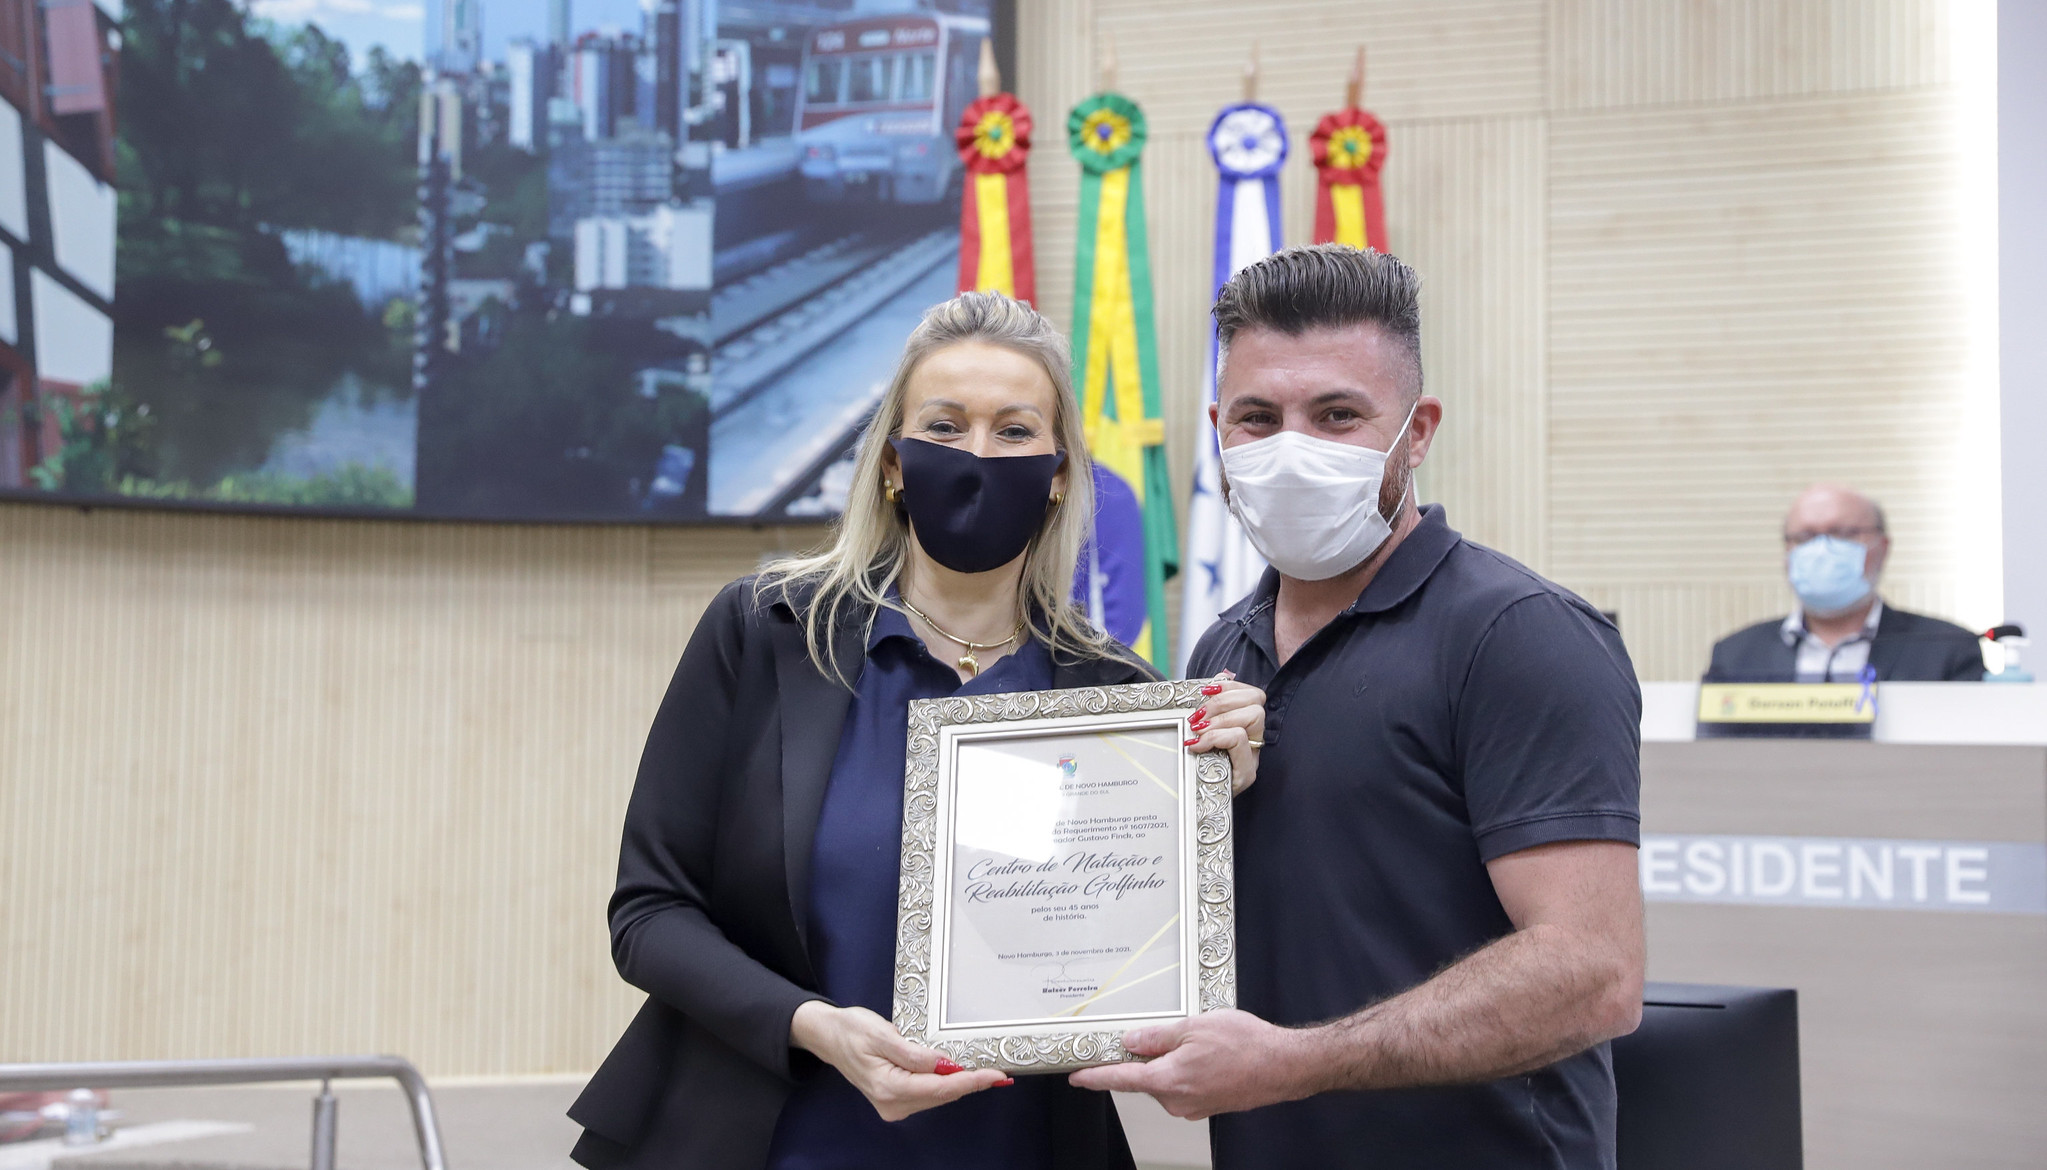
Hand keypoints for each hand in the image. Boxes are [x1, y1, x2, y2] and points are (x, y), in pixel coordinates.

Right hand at [790, 1001, 1010, 1120]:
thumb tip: (944, 1064)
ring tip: (984, 1073)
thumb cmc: (851, 1030)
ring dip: (959, 1084)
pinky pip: (928, 1094)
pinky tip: (958, 1074)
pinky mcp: (895, 1100)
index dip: (971, 1082)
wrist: (828, 1036)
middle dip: (970, 1083)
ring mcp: (893, 1105)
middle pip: (942, 1095)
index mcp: (889, 1088)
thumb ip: (914, 1053)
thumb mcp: (883, 1034)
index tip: (995, 1076)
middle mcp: (892, 1103)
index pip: (940, 1088)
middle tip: (998, 1073)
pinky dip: (944, 1084)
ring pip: (937, 1096)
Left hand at [1067, 1009, 1312, 1119]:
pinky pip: (1183, 1086)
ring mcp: (1193, 1107)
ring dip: (1170, 1062)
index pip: (1121, 1079)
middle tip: (1161, 1033)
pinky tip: (1206, 1054)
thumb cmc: (1246, 1045)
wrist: (1284, 1066)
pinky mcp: (1207, 1106)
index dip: (1095, 1076)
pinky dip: (1184, 1070)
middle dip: (1145, 1057)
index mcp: (1169, 1080)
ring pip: (1165, 1082)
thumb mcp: (1195, 1027)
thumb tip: (1131, 1042)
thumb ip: (1157, 1037)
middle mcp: (1177, 1101)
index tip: (1077, 1077)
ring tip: (1199, 1041)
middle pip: (1144, 1079)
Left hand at [1186, 671, 1266, 794]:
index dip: (1230, 687)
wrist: (1194, 806)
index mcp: (1247, 726)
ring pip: (1253, 716)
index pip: (1253, 694)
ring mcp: (1253, 757)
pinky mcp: (1246, 774)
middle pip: (1256, 701)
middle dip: (1223, 702)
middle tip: (1197, 716)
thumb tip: (1213, 682)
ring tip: (1197, 730)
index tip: (1205, 691)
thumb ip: (1210, 709)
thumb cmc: (1196, 766)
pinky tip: (1197, 745)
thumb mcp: (1201, 733)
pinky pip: (1239, 740)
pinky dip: (1216, 737)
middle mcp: (1256, 739)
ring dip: (1221, 718)